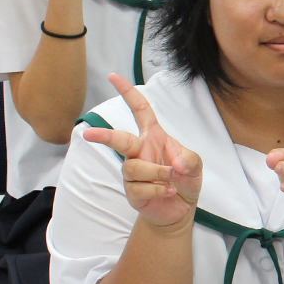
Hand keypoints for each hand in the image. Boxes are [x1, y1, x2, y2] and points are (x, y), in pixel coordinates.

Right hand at [82, 73, 201, 227]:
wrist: (180, 208)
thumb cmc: (185, 178)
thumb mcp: (195, 165)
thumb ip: (189, 159)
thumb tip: (175, 164)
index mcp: (153, 137)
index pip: (140, 110)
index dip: (128, 92)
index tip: (113, 76)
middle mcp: (140, 151)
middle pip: (119, 139)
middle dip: (105, 135)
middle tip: (88, 133)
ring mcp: (133, 172)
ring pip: (134, 167)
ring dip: (158, 173)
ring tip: (172, 179)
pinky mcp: (132, 191)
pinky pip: (141, 187)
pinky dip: (160, 190)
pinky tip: (169, 192)